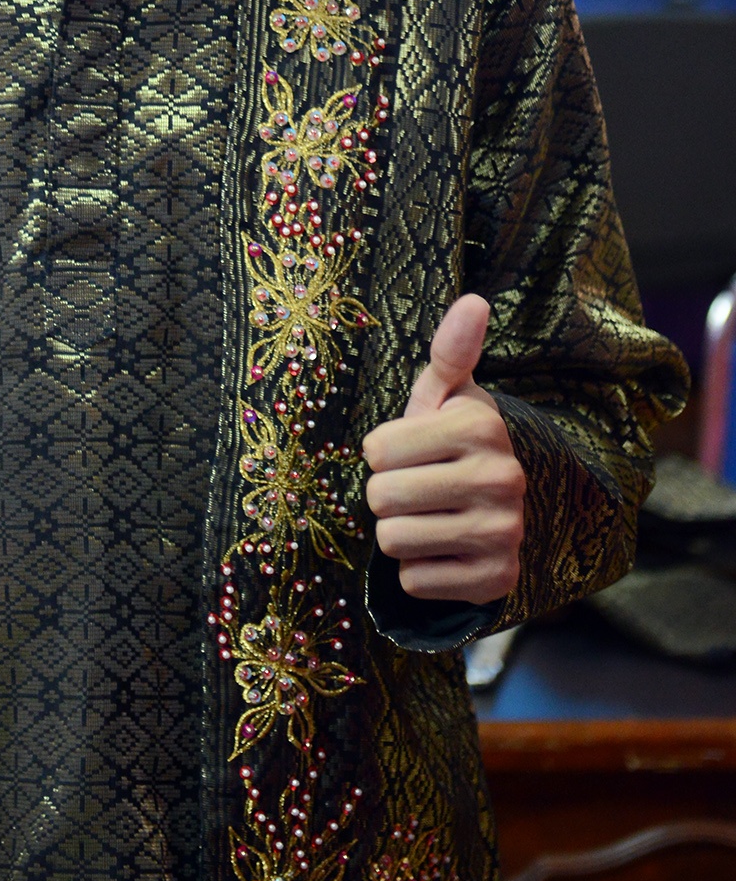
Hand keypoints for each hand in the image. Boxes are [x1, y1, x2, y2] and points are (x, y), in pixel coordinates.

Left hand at [362, 294, 524, 603]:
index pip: (376, 450)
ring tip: (429, 517)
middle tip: (418, 488)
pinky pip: (412, 581)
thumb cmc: (449, 444)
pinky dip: (418, 570)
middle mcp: (502, 478)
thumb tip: (473, 299)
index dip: (382, 452)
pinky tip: (444, 551)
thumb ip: (449, 351)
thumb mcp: (444, 397)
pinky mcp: (495, 581)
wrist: (494, 513)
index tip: (412, 450)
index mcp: (482, 426)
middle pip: (381, 497)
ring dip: (400, 532)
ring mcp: (503, 534)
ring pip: (393, 540)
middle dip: (387, 494)